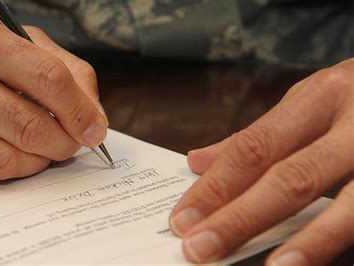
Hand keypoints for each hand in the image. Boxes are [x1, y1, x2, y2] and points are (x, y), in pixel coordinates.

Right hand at [0, 10, 107, 179]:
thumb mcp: (21, 44)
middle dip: (64, 143)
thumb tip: (94, 120)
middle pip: (30, 126)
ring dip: (39, 160)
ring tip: (41, 147)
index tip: (94, 129)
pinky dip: (10, 168)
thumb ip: (69, 73)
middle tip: (71, 143)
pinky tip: (8, 150)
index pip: (48, 78)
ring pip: (8, 160)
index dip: (80, 111)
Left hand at [170, 59, 353, 264]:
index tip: (182, 218)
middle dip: (241, 218)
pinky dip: (343, 239)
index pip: (254, 148)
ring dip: (307, 242)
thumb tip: (197, 161)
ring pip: (347, 205)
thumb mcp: (309, 103)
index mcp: (319, 97)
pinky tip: (314, 261)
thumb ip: (257, 137)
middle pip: (291, 177)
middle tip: (198, 248)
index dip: (215, 186)